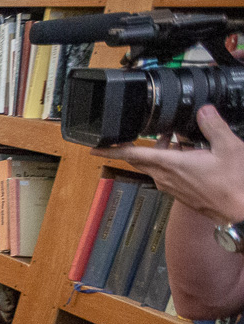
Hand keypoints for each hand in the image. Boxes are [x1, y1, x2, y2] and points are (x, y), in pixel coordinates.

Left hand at [100, 106, 243, 223]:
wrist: (241, 212)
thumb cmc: (235, 185)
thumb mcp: (228, 147)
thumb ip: (213, 126)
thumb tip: (203, 111)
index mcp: (171, 165)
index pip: (133, 155)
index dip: (111, 150)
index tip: (94, 147)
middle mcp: (166, 178)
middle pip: (141, 158)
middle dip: (139, 144)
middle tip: (142, 131)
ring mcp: (172, 187)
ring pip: (155, 165)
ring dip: (160, 150)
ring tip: (174, 137)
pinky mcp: (181, 192)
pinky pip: (168, 173)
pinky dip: (171, 161)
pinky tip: (188, 154)